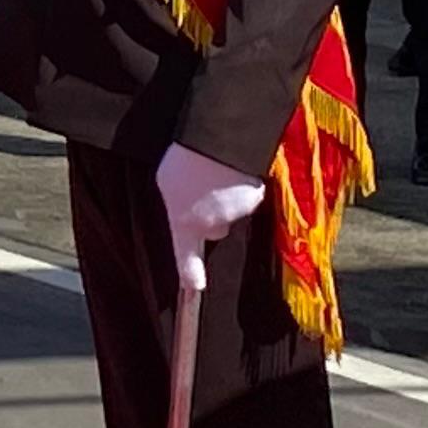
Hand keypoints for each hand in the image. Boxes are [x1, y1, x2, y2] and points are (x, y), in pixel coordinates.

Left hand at [154, 142, 265, 294]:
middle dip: (215, 213)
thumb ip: (176, 205)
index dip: (190, 274)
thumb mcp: (167, 182)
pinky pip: (251, 190)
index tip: (194, 286)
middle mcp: (216, 224)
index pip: (186, 259)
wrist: (218, 140)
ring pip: (235, 207)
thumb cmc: (185, 159)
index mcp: (186, 223)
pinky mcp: (260, 194)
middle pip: (217, 227)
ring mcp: (240, 210)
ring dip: (229, 192)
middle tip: (204, 185)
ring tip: (216, 166)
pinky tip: (234, 163)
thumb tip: (185, 213)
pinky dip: (245, 179)